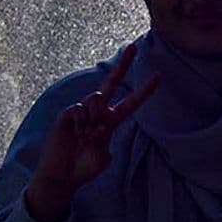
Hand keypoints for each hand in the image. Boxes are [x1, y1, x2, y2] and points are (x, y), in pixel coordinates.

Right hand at [22, 49, 142, 221]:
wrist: (62, 175)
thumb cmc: (84, 168)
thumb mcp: (102, 156)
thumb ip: (104, 137)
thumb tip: (96, 118)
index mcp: (111, 122)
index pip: (131, 102)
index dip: (145, 91)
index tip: (159, 76)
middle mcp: (98, 112)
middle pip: (112, 82)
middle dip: (123, 65)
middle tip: (134, 46)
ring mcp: (82, 111)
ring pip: (96, 98)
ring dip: (95, 117)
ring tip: (86, 135)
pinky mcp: (67, 114)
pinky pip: (79, 109)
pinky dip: (81, 123)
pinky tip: (76, 134)